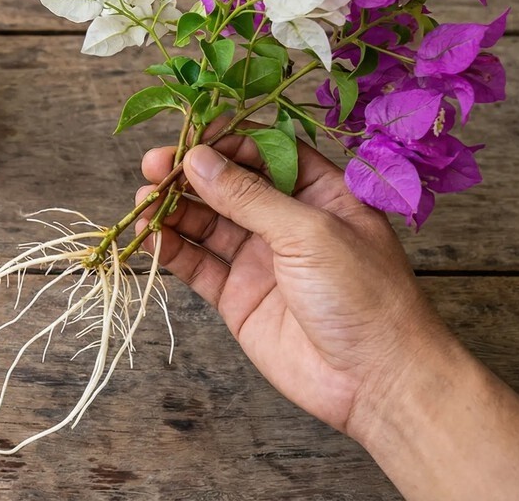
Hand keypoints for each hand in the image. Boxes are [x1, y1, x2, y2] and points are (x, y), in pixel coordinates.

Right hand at [137, 138, 518, 499]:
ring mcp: (259, 258)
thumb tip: (198, 160)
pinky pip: (197, 264)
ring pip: (206, 222)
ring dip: (173, 209)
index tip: (188, 138)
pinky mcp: (237, 296)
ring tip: (142, 202)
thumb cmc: (365, 296)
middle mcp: (286, 221)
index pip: (264, 151)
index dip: (224, 141)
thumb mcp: (309, 232)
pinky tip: (151, 237)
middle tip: (151, 167)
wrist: (376, 380)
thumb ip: (249, 197)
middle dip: (188, 173)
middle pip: (228, 184)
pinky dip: (172, 250)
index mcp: (319, 193)